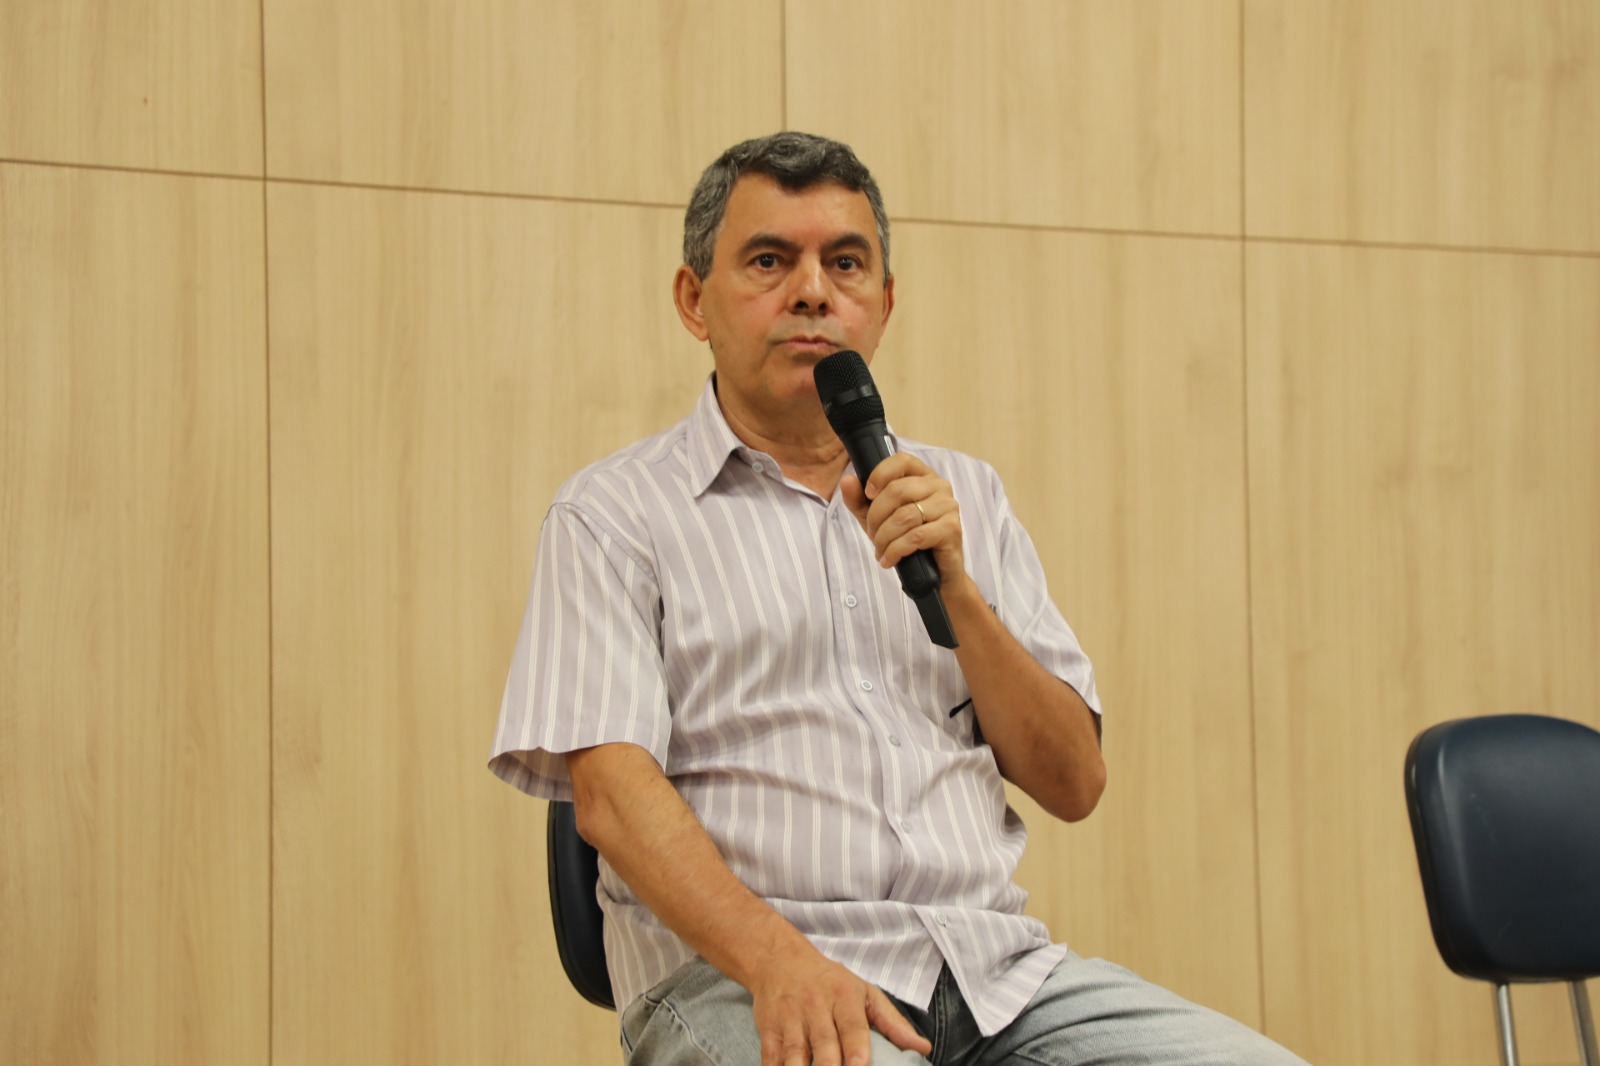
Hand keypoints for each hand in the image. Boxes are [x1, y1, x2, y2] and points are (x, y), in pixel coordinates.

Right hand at [749, 948, 930, 1065]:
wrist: (780, 960)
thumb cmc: (830, 982)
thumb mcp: (864, 993)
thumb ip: (892, 1022)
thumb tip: (922, 1048)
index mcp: (843, 996)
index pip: (852, 1025)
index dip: (856, 1048)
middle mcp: (816, 1006)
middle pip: (824, 1043)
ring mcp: (790, 1018)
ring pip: (795, 1053)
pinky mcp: (768, 1029)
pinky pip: (770, 1057)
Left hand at [841, 452, 966, 589]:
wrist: (934, 573)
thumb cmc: (907, 541)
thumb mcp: (878, 519)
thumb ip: (860, 500)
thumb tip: (847, 481)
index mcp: (923, 476)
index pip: (901, 460)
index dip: (880, 474)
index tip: (868, 494)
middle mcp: (939, 486)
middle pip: (898, 490)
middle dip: (876, 516)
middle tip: (872, 534)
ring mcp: (948, 506)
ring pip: (905, 516)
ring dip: (884, 537)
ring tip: (880, 551)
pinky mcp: (951, 529)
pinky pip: (916, 536)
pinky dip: (896, 550)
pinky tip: (889, 560)